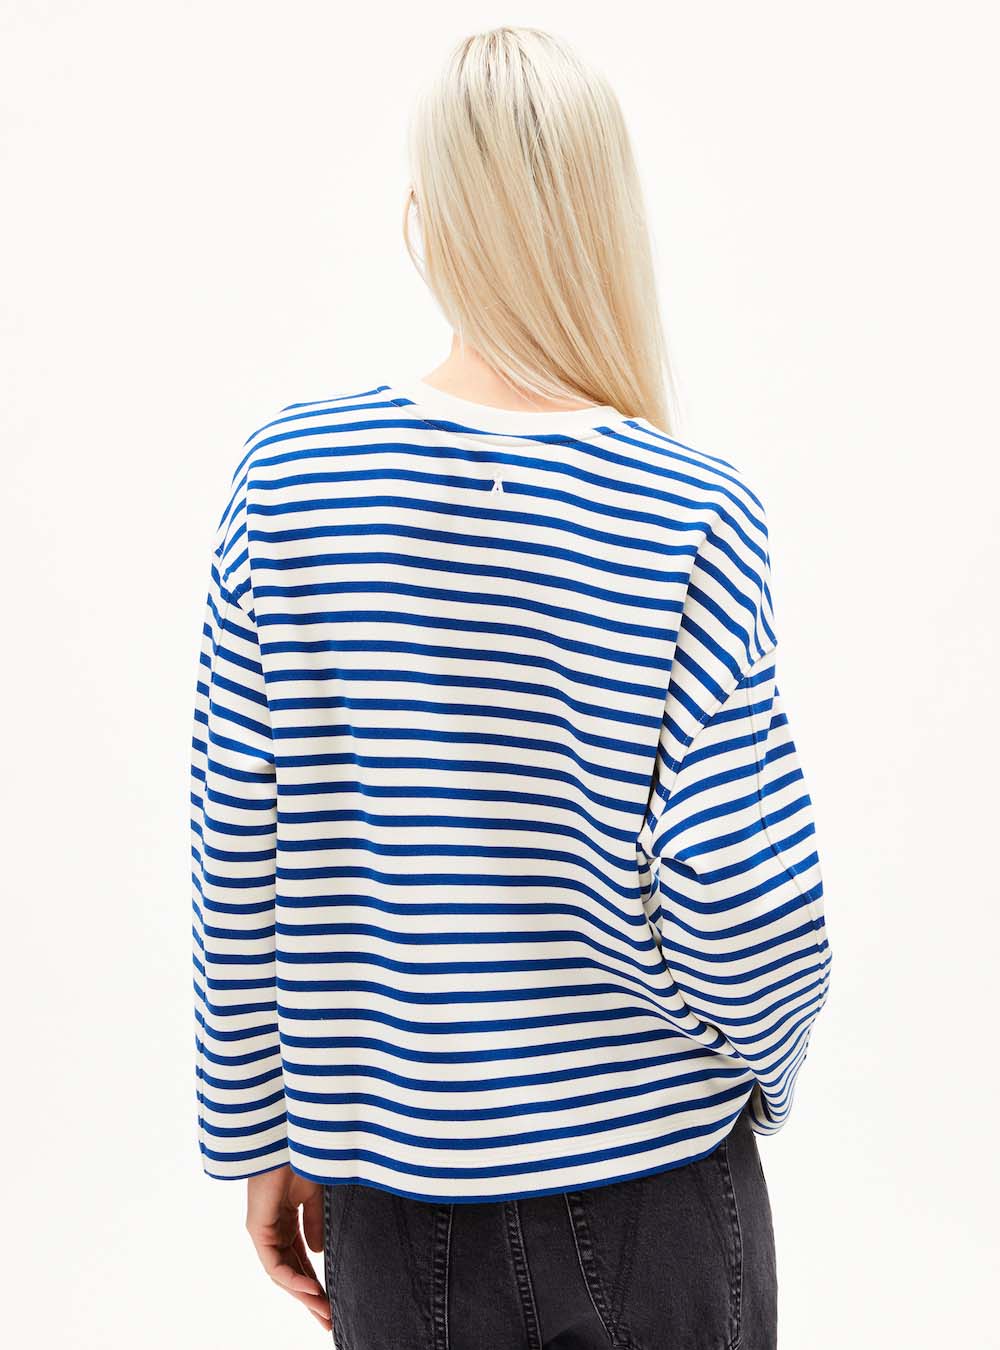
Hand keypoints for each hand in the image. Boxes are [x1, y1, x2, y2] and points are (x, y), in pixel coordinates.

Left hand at [245, 1164, 331, 1332]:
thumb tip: (317, 1253)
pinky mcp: (257, 1228)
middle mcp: (272, 1229)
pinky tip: (311, 1289)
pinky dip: (292, 1278)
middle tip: (328, 1320)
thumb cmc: (302, 1158)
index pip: (299, 1261)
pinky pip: (274, 1264)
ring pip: (281, 1274)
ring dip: (303, 1296)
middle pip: (290, 1273)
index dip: (315, 1284)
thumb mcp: (315, 1196)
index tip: (332, 1303)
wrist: (289, 1136)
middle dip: (310, 1299)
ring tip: (324, 1312)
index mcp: (285, 1221)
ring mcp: (263, 1230)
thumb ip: (315, 1223)